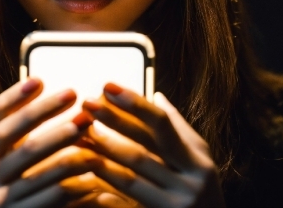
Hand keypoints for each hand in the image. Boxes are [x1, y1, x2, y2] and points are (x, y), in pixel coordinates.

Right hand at [0, 78, 100, 206]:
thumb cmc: (22, 192)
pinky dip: (76, 179)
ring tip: (88, 125)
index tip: (40, 80)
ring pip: (34, 162)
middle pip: (13, 134)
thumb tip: (41, 83)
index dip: (16, 96)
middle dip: (45, 111)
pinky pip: (52, 194)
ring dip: (64, 140)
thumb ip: (24, 132)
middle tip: (74, 95)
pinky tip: (93, 166)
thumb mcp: (15, 161)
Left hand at [80, 84, 225, 207]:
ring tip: (81, 138)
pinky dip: (108, 196)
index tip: (108, 86)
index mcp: (196, 161)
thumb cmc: (202, 191)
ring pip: (130, 179)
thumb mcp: (198, 158)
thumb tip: (156, 95)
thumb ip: (177, 127)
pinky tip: (90, 182)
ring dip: (102, 157)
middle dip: (112, 124)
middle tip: (86, 105)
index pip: (162, 124)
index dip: (134, 103)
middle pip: (142, 149)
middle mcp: (189, 184)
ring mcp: (175, 207)